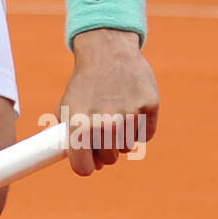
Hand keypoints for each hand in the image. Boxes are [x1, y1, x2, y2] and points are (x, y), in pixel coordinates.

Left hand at [57, 29, 158, 175]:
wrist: (105, 50)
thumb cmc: (84, 83)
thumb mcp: (67, 108)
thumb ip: (72, 139)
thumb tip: (91, 165)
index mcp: (79, 126)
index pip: (83, 168)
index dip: (86, 165)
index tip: (89, 162)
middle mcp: (105, 123)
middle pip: (109, 159)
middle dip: (105, 148)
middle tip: (102, 128)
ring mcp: (129, 115)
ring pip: (127, 148)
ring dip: (122, 136)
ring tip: (115, 112)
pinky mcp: (149, 105)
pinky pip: (145, 134)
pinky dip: (139, 126)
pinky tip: (131, 106)